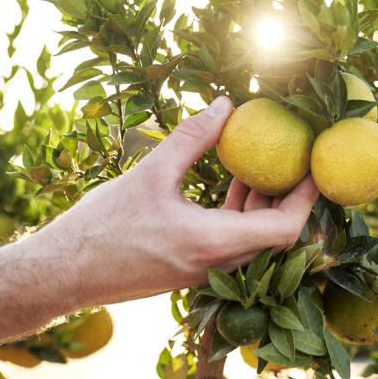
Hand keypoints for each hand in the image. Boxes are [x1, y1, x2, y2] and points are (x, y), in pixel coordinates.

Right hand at [50, 96, 318, 304]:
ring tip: (267, 163)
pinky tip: (233, 182)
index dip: (307, 198)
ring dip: (264, 205)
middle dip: (292, 197)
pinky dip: (240, 215)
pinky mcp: (191, 270)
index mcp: (212, 244)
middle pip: (276, 236)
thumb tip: (226, 104)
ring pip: (254, 240)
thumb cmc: (100, 227)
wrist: (62, 274)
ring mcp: (204, 272)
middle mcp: (216, 266)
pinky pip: (233, 244)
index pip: (284, 228)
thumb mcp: (149, 173)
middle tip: (300, 158)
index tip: (314, 166)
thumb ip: (191, 138)